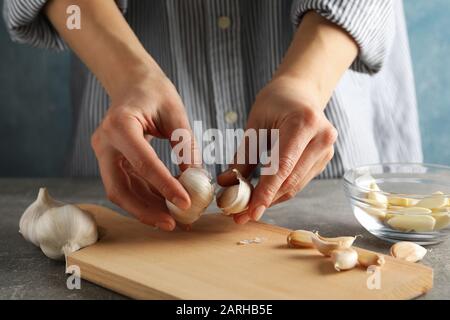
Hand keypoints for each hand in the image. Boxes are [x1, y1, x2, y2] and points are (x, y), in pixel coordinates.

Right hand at [91, 65, 198, 230]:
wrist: (132, 83)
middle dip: (146, 211)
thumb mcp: (176, 113)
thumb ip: (186, 146)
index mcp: (119, 125)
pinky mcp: (111, 161)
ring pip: (121, 192)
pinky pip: (126, 186)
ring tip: (174, 220)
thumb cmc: (155, 92)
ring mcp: (104, 154)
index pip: (143, 164)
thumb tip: (197, 181)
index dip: (165, 187)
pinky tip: (166, 206)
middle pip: (119, 188)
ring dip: (147, 209)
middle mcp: (104, 143)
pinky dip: (146, 198)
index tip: (187, 203)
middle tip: (173, 224)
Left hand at [218, 76, 336, 223]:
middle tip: (240, 215)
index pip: (282, 166)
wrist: (300, 92)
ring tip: (247, 209)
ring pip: (295, 186)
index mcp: (304, 122)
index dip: (265, 192)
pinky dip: (279, 191)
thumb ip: (243, 156)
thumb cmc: (275, 102)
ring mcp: (327, 150)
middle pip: (290, 181)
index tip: (249, 212)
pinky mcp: (324, 160)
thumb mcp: (255, 124)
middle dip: (264, 201)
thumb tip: (225, 184)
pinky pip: (299, 182)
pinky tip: (263, 196)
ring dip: (271, 200)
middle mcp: (322, 138)